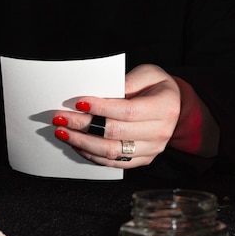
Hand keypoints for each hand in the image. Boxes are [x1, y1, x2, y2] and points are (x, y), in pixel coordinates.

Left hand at [51, 64, 218, 167]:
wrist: (174, 106)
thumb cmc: (157, 86)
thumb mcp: (149, 73)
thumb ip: (128, 80)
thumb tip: (102, 91)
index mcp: (164, 108)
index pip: (127, 111)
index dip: (101, 108)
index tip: (79, 103)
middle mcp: (160, 133)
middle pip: (115, 133)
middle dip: (83, 125)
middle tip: (61, 118)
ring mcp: (151, 150)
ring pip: (111, 152)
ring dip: (82, 142)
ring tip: (62, 132)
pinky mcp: (142, 160)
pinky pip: (113, 162)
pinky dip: (91, 154)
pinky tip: (76, 143)